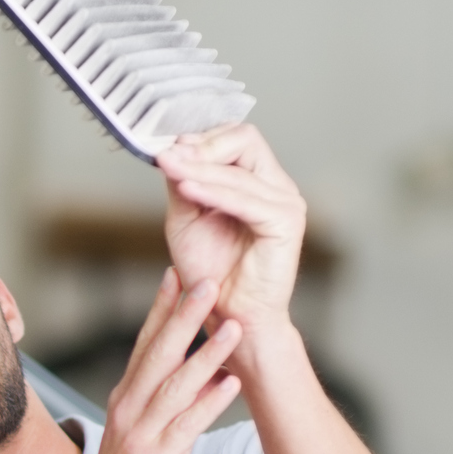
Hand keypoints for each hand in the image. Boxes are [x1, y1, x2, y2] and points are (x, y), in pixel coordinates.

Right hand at [73, 270, 243, 453]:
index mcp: (125, 399)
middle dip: (183, 315)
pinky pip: (185, 426)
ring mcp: (139, 435)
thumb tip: (204, 372)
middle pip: (158, 354)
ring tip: (233, 327)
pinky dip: (208, 403)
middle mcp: (128, 410)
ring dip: (207, 354)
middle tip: (206, 281)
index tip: (178, 274)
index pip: (143, 344)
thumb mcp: (144, 435)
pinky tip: (231, 384)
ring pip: (175, 385)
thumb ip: (169, 402)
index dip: (161, 308)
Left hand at [157, 124, 306, 372]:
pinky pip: (246, 198)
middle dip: (202, 146)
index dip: (200, 138)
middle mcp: (276, 186)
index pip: (235, 137)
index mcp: (257, 182)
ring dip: (198, 167)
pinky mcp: (286, 222)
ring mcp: (286, 202)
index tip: (166, 147)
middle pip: (245, 138)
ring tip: (168, 167)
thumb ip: (184, 184)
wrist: (229, 317)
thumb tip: (173, 150)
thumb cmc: (211, 273)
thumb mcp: (186, 220)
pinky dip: (213, 191)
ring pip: (240, 168)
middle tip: (167, 156)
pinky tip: (186, 188)